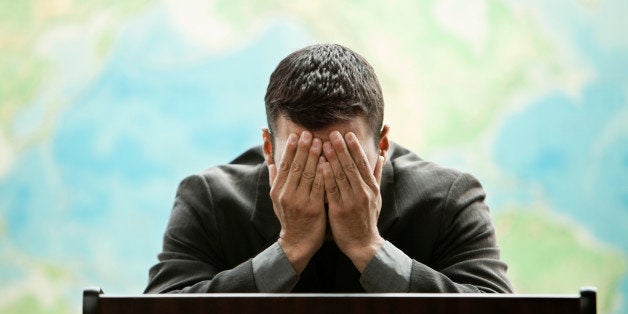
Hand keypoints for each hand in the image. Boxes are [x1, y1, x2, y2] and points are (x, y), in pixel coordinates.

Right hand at [268, 131, 325, 273]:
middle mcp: (287, 195)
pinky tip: (329, 162)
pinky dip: (323, 173)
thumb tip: (270, 162)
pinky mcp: (314, 208)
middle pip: (296, 166)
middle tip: (310, 133)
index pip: (284, 165)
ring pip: (308, 174)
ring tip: (321, 142)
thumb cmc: (290, 219)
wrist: (297, 243)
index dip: (290, 149)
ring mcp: (300, 202)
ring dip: (314, 156)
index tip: (296, 135)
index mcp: (277, 191)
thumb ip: (275, 180)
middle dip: (303, 148)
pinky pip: (319, 187)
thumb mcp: (277, 201)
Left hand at [322, 131, 385, 271]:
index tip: (348, 134)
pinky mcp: (339, 210)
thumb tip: (381, 157)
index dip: (355, 148)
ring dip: (332, 158)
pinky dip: (327, 177)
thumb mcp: (377, 197)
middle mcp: (363, 192)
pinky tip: (321, 166)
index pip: (363, 163)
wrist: (364, 245)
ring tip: (323, 144)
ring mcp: (351, 201)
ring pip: (341, 176)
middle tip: (333, 133)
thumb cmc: (368, 219)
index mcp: (371, 188)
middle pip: (351, 166)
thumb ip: (376, 177)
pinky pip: (332, 191)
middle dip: (342, 148)